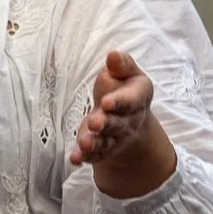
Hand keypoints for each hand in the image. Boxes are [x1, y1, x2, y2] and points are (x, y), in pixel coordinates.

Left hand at [69, 50, 176, 198]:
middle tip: (94, 123)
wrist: (129, 116)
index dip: (119, 102)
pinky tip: (75, 158)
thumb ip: (122, 65)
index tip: (106, 102)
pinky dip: (84, 157)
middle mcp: (129, 121)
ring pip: (106, 142)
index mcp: (138, 98)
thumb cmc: (124, 87)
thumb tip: (113, 55)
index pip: (130, 100)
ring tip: (84, 144)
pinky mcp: (102, 148)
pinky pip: (94, 154)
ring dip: (94, 144)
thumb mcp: (128, 72)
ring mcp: (115, 137)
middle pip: (118, 124)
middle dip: (106, 124)